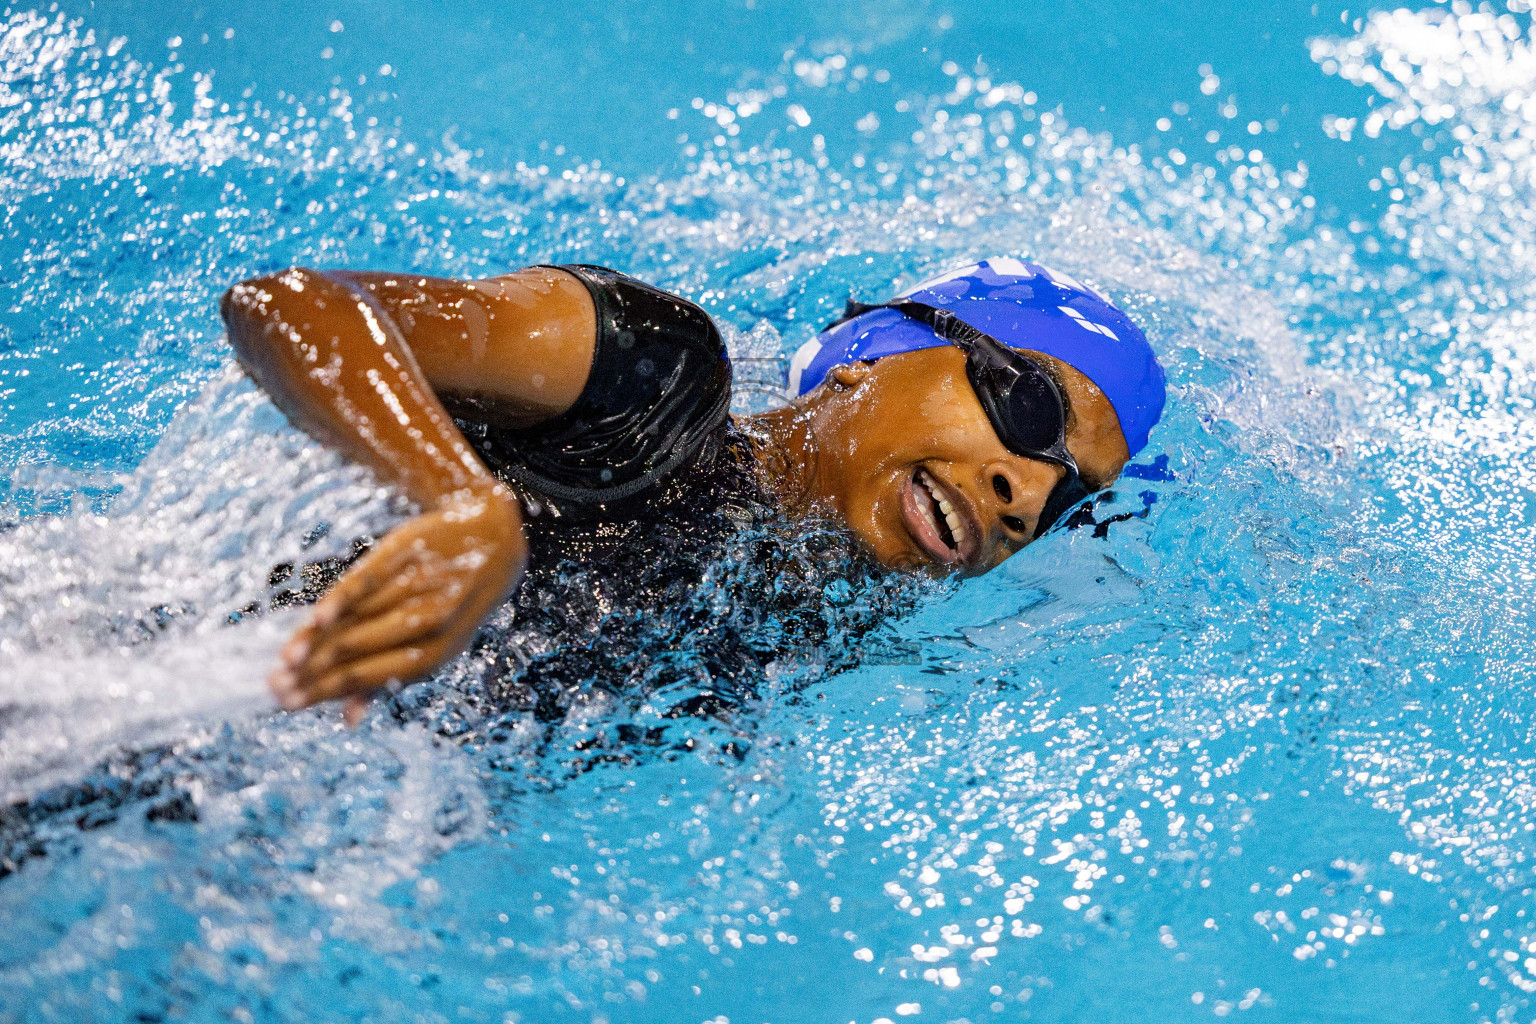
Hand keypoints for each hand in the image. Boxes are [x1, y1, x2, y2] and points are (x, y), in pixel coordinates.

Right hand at [268, 485, 525, 723]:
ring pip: (357, 623)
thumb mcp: (432, 644)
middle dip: (313, 674)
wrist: (492, 538)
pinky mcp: (403, 558)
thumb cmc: (450, 603)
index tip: (287, 704)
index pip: (367, 678)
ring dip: (317, 645)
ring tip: (284, 662)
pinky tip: (316, 619)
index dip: (326, 692)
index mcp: (432, 656)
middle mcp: (427, 626)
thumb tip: (347, 720)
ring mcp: (414, 590)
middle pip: (358, 654)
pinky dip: (341, 602)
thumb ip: (385, 679)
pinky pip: (367, 584)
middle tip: (273, 688)